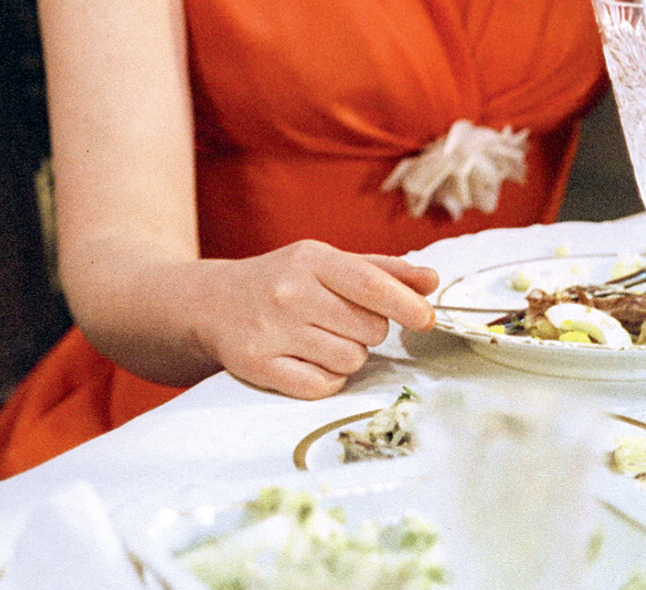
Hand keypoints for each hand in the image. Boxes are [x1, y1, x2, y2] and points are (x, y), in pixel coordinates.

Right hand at [190, 242, 436, 399]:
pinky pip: (323, 386)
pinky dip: (326, 379)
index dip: (406, 305)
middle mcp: (289, 292)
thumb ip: (380, 270)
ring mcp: (272, 330)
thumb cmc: (282, 280)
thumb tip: (432, 280)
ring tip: (321, 339)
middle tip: (341, 321)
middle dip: (368, 330)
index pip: (370, 284)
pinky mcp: (259, 365)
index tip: (426, 319)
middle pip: (369, 329)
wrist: (213, 302)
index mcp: (309, 260)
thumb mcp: (324, 262)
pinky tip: (308, 360)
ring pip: (350, 360)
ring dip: (348, 356)